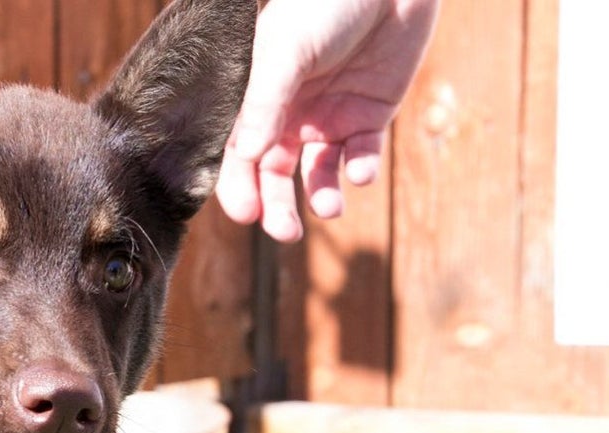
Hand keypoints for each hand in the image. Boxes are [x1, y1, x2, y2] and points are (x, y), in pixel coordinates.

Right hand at [215, 0, 438, 241]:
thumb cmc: (326, 5)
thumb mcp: (286, 52)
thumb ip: (264, 104)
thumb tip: (243, 158)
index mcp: (257, 98)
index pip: (238, 153)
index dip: (239, 187)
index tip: (246, 214)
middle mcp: (288, 114)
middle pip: (275, 175)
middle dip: (278, 207)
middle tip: (285, 232)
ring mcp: (329, 117)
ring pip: (317, 174)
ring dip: (320, 197)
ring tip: (330, 208)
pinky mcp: (370, 117)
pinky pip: (361, 157)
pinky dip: (360, 171)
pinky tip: (360, 171)